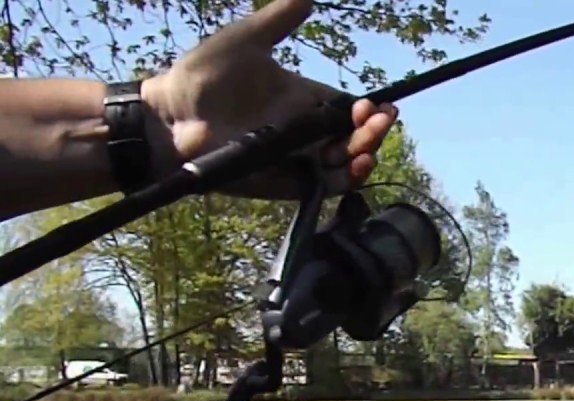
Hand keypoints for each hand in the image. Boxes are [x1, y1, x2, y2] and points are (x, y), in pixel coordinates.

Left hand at [142, 0, 398, 197]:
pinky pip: (326, 186)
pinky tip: (356, 165)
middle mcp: (305, 131)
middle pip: (354, 136)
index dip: (369, 110)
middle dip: (374, 131)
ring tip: (366, 144)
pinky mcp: (287, 182)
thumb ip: (279, 18)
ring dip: (365, 153)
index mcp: (302, 99)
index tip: (378, 104)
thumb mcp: (245, 40)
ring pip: (346, 162)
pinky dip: (347, 179)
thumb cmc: (202, 77)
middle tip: (380, 120)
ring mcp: (298, 158)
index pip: (348, 108)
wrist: (170, 117)